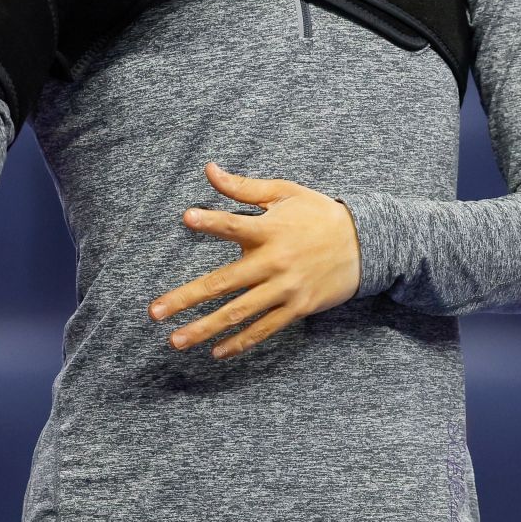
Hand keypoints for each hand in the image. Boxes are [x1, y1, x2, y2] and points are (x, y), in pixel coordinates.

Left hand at [149, 161, 361, 359]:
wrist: (365, 244)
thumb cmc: (319, 213)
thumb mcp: (285, 192)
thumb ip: (243, 187)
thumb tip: (209, 170)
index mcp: (270, 229)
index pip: (235, 224)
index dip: (211, 221)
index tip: (187, 218)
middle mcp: (274, 261)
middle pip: (223, 282)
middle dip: (186, 298)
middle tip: (155, 312)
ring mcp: (285, 289)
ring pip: (239, 313)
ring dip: (205, 328)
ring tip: (176, 339)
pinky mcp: (297, 308)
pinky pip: (264, 329)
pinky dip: (240, 342)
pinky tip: (217, 351)